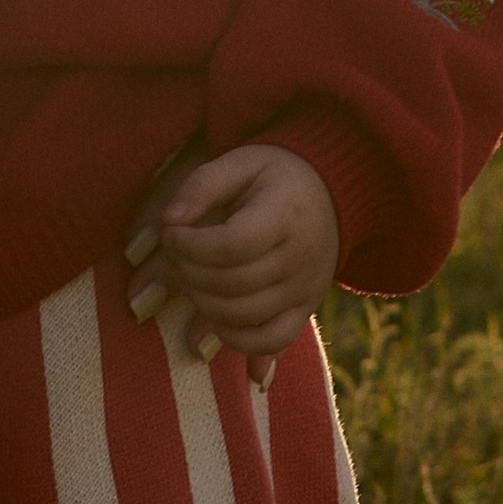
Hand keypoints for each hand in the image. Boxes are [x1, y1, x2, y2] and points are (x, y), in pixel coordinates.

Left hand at [126, 142, 339, 376]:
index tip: (171, 234)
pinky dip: (238, 341)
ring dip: (203, 304)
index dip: (191, 246)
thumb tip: (170, 221)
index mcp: (285, 213)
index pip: (232, 245)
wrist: (331, 193)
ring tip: (190, 279)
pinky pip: (273, 341)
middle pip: (233, 283)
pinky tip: (214, 322)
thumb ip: (202, 185)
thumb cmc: (276, 176)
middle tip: (174, 255)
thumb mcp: (241, 162)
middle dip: (189, 273)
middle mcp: (300, 256)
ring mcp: (305, 287)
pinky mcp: (306, 309)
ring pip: (245, 315)